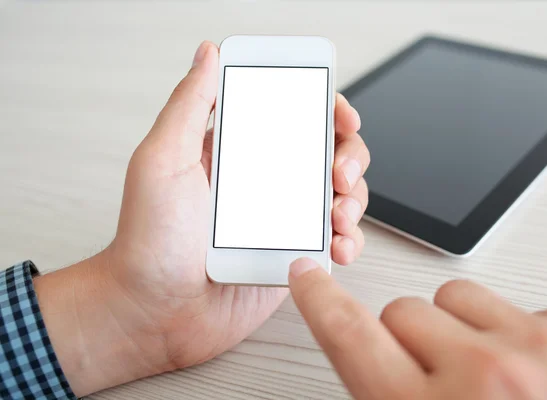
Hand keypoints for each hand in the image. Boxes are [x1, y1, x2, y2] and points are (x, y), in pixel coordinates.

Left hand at [34, 41, 368, 395]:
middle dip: (349, 157)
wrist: (154, 313)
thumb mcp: (161, 160)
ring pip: (340, 196)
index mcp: (238, 153)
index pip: (293, 116)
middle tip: (339, 175)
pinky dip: (349, 241)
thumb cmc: (148, 242)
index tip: (340, 116)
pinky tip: (338, 246)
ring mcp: (282, 221)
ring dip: (355, 200)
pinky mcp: (293, 257)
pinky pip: (335, 242)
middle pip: (328, 154)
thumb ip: (189, 105)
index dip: (325, 110)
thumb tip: (208, 54)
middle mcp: (265, 183)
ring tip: (339, 215)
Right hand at [289, 258, 546, 399]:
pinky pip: (523, 305)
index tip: (309, 277)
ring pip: (458, 297)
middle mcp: (483, 377)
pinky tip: (545, 378)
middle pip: (402, 311)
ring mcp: (542, 348)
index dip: (320, 301)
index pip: (349, 335)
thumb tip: (367, 373)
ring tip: (493, 378)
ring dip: (464, 330)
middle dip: (411, 342)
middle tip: (438, 382)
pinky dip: (523, 335)